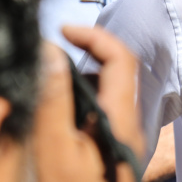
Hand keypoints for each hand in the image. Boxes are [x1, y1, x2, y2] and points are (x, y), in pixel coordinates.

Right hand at [62, 25, 144, 160]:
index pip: (121, 58)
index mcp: (122, 119)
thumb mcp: (54, 149)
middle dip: (86, 55)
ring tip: (49, 84)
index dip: (94, 37)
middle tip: (52, 55)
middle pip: (117, 73)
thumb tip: (51, 52)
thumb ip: (54, 101)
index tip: (64, 30)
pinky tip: (58, 114)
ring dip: (83, 81)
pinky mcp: (118, 150)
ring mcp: (127, 139)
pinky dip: (84, 101)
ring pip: (109, 93)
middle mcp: (132, 126)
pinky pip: (104, 112)